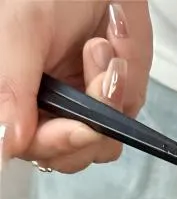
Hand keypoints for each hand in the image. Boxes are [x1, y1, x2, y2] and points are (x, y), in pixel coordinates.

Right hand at [0, 1, 151, 171]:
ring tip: (103, 46)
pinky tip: (115, 45)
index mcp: (12, 97)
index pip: (31, 147)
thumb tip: (4, 145)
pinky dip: (129, 82)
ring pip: (103, 143)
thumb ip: (10, 89)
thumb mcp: (22, 29)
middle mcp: (43, 110)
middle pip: (69, 156)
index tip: (83, 127)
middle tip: (102, 74)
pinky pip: (128, 116)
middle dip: (91, 120)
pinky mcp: (114, 104)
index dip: (58, 144)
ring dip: (111, 96)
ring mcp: (81, 110)